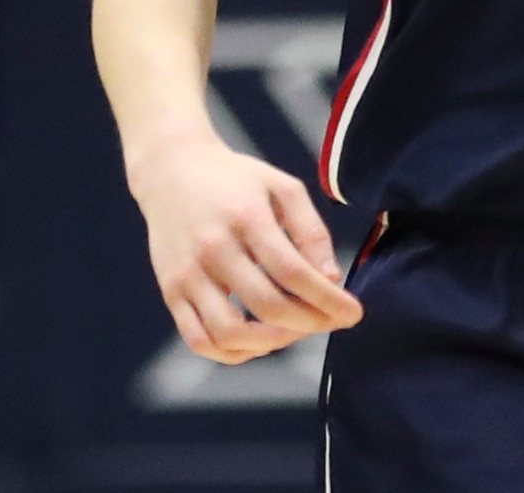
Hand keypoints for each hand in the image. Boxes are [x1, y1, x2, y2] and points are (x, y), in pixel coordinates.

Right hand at [128, 132, 363, 362]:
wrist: (171, 171)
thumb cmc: (236, 180)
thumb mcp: (281, 187)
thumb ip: (311, 230)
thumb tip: (331, 279)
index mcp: (245, 216)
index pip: (292, 271)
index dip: (327, 299)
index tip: (353, 313)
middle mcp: (212, 248)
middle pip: (267, 306)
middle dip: (310, 323)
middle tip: (331, 321)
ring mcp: (187, 274)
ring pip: (230, 333)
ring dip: (273, 343)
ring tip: (295, 330)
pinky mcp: (170, 291)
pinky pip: (200, 340)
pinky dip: (234, 352)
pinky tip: (260, 341)